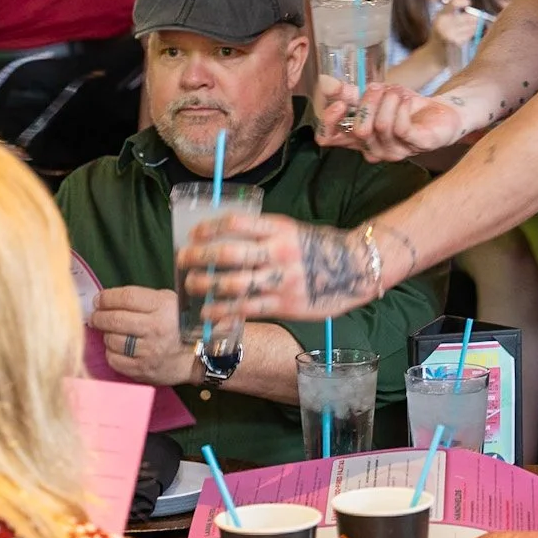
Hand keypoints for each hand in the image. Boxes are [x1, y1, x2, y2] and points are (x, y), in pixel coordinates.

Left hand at [87, 287, 194, 385]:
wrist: (193, 358)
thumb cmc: (176, 326)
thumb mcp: (168, 302)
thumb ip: (141, 298)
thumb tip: (106, 299)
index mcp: (164, 306)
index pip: (127, 297)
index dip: (107, 298)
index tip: (99, 299)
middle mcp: (156, 328)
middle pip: (115, 319)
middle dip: (99, 316)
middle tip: (95, 316)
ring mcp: (149, 351)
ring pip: (111, 339)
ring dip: (106, 335)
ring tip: (112, 332)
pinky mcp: (142, 369)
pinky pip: (114, 359)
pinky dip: (111, 352)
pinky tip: (118, 348)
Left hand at [179, 214, 382, 321]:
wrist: (355, 267)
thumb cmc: (318, 247)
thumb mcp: (292, 230)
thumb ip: (264, 234)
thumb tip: (226, 237)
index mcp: (278, 228)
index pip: (236, 223)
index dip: (209, 229)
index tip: (193, 234)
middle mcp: (278, 252)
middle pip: (229, 254)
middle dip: (200, 258)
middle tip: (182, 260)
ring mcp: (281, 280)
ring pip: (234, 284)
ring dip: (206, 286)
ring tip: (191, 286)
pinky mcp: (285, 304)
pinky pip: (248, 309)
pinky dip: (224, 312)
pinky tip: (208, 313)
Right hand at [315, 77, 466, 161]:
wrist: (441, 112)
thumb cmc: (404, 107)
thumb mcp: (375, 96)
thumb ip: (350, 93)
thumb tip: (325, 83)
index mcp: (358, 138)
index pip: (329, 139)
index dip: (329, 122)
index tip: (339, 102)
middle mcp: (373, 149)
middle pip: (358, 131)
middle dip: (367, 102)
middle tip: (378, 87)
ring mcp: (395, 151)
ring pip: (380, 126)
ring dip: (388, 101)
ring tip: (396, 91)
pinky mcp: (416, 146)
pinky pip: (401, 128)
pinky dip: (401, 107)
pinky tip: (406, 99)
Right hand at [429, 0, 474, 52]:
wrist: (433, 56)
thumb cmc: (439, 34)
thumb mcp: (441, 19)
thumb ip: (451, 6)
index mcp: (440, 17)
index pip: (453, 4)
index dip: (463, 1)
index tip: (468, 2)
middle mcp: (443, 25)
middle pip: (467, 17)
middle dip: (474, 18)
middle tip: (475, 19)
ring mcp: (449, 35)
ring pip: (470, 26)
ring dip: (473, 27)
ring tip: (469, 29)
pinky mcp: (456, 43)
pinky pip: (469, 35)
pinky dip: (470, 35)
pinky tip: (466, 37)